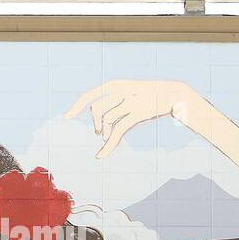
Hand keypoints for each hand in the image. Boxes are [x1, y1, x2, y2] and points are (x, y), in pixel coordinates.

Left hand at [65, 80, 201, 158]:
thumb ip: (113, 107)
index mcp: (115, 84)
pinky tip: (101, 155)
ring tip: (109, 136)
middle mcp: (120, 91)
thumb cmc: (147, 99)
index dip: (77, 106)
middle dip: (96, 123)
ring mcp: (129, 102)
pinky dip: (108, 146)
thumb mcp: (129, 98)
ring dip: (105, 132)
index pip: (90, 96)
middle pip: (97, 110)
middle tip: (99, 132)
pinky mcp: (137, 114)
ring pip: (107, 120)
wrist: (171, 95)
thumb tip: (98, 126)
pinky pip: (117, 132)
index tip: (67, 117)